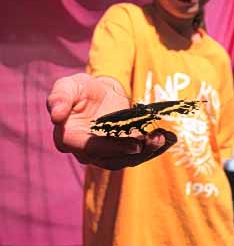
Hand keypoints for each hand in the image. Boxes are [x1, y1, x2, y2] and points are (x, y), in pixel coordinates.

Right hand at [47, 73, 176, 169]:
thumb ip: (60, 97)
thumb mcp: (68, 85)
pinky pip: (135, 156)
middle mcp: (85, 152)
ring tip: (160, 138)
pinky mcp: (119, 152)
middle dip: (133, 150)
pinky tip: (165, 139)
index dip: (111, 148)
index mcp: (68, 138)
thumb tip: (55, 115)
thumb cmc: (81, 89)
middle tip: (152, 140)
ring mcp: (103, 155)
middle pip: (110, 158)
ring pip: (124, 160)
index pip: (89, 148)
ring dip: (145, 152)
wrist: (100, 92)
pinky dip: (151, 149)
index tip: (134, 144)